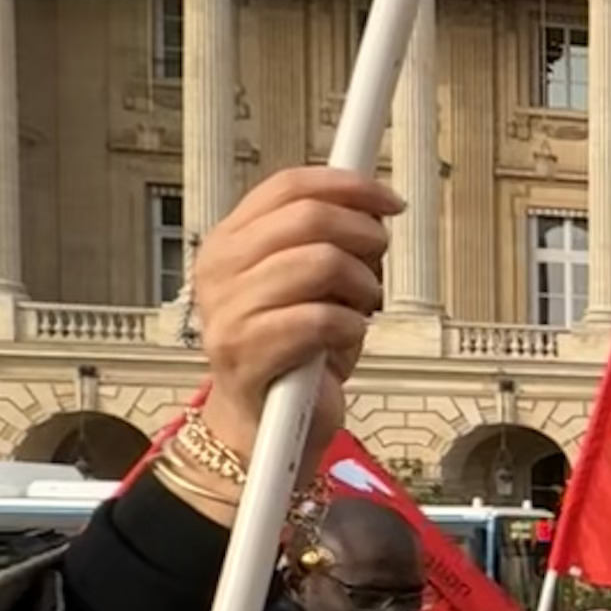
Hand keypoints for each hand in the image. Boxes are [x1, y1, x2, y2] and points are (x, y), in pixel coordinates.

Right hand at [193, 167, 400, 474]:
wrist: (264, 425)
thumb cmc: (293, 348)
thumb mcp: (309, 282)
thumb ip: (327, 240)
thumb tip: (375, 203)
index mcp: (229, 241)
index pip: (287, 187)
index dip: (347, 185)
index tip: (390, 201)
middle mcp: (219, 269)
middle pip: (309, 217)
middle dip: (363, 235)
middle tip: (378, 264)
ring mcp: (228, 311)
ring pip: (322, 262)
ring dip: (361, 285)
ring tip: (358, 310)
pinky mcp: (247, 353)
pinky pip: (323, 317)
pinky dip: (350, 327)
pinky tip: (343, 341)